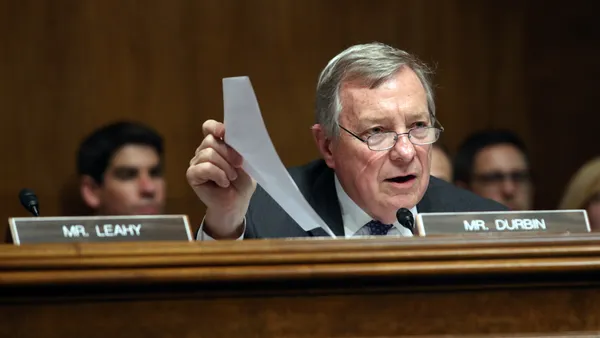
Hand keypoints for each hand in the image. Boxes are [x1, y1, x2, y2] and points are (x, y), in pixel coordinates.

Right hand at [186, 119, 255, 237]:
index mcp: (217, 145)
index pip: (209, 127)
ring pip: (208, 154)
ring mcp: (196, 163)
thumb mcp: (245, 163)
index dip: (215, 127)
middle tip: (238, 165)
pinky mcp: (192, 175)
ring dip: (225, 167)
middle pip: (210, 141)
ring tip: (231, 178)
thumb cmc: (241, 183)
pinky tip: (224, 183)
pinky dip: (218, 175)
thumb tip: (236, 138)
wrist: (237, 203)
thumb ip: (238, 149)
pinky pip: (204, 168)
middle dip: (228, 153)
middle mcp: (204, 151)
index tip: (224, 134)